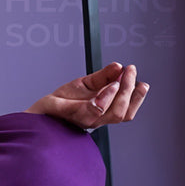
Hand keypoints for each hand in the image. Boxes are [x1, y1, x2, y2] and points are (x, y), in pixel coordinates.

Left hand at [27, 62, 148, 130]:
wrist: (40, 111)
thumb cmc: (62, 101)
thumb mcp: (85, 84)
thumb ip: (103, 77)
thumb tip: (119, 66)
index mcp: (102, 112)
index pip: (126, 112)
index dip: (137, 100)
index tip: (144, 84)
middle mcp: (96, 119)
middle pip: (122, 111)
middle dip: (130, 91)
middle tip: (132, 71)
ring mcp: (85, 118)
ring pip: (111, 113)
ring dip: (120, 94)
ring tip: (122, 77)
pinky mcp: (72, 113)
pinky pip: (93, 110)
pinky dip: (104, 99)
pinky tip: (110, 87)